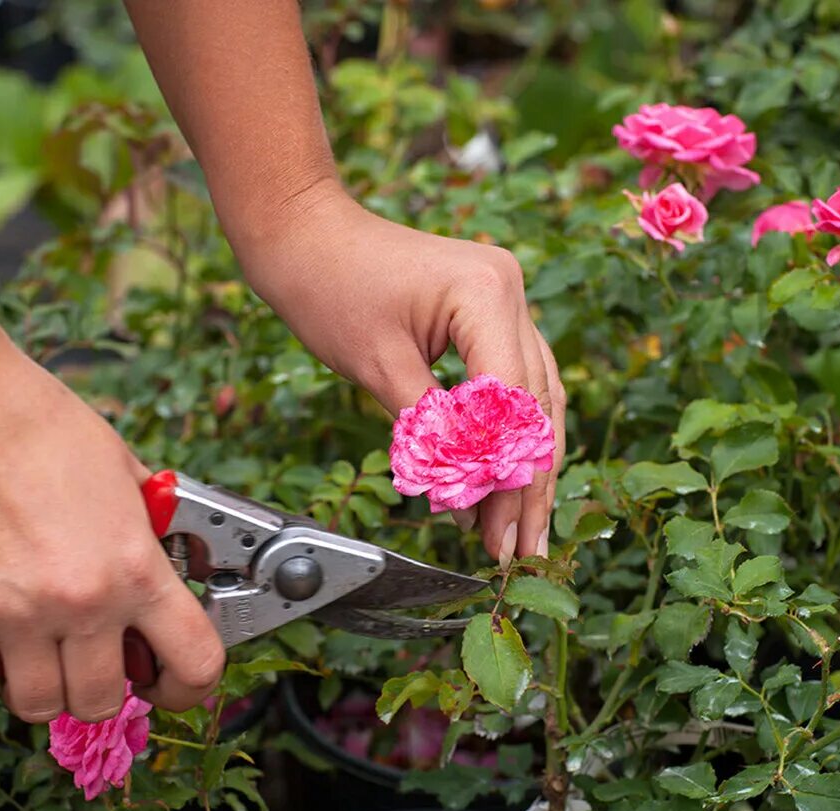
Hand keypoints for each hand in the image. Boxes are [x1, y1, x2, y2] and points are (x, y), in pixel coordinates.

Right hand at [0, 345, 224, 720]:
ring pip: (40, 706)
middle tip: (82, 657)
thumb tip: (162, 550)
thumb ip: (142, 522)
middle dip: (98, 686)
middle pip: (105, 700)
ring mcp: (17, 617)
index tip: (167, 683)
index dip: (186, 687)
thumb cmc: (29, 416)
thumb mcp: (118, 464)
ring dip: (36, 688)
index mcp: (135, 564)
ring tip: (26, 652)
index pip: (195, 662)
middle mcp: (84, 601)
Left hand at [239, 185, 565, 565]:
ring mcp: (506, 297)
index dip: (505, 475)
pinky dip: (507, 432)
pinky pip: (513, 379)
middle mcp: (510, 291)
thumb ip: (428, 432)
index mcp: (487, 294)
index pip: (511, 403)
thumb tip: (464, 497)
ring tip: (522, 532)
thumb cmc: (328, 286)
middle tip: (518, 550)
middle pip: (534, 406)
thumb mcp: (377, 367)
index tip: (494, 533)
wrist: (305, 232)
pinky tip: (506, 481)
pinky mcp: (490, 310)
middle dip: (525, 485)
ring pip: (535, 397)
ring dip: (526, 466)